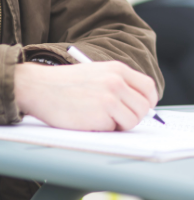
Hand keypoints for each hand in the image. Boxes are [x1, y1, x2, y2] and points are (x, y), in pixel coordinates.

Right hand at [13, 61, 158, 130]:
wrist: (38, 87)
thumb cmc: (67, 83)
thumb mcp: (98, 72)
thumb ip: (120, 83)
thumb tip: (142, 103)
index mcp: (118, 70)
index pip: (148, 87)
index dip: (148, 101)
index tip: (143, 108)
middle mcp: (116, 82)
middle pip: (143, 107)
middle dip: (135, 116)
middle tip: (120, 119)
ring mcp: (108, 99)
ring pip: (132, 120)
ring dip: (121, 124)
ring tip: (103, 119)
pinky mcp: (99, 116)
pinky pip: (113, 129)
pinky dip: (104, 129)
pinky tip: (89, 120)